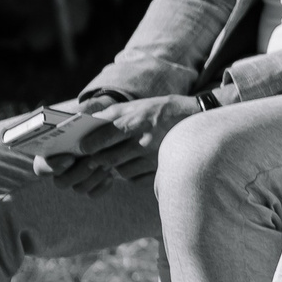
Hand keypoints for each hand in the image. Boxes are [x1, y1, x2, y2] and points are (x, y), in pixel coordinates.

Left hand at [45, 94, 201, 192]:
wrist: (200, 119)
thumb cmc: (163, 109)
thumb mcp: (138, 104)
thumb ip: (112, 114)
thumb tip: (86, 124)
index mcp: (137, 121)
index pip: (103, 137)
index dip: (88, 145)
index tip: (81, 148)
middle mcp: (145, 140)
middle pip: (108, 158)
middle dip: (96, 159)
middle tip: (90, 158)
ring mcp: (154, 156)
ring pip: (120, 170)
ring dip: (113, 167)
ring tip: (114, 158)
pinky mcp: (160, 168)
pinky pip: (135, 177)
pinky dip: (129, 173)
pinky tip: (132, 162)